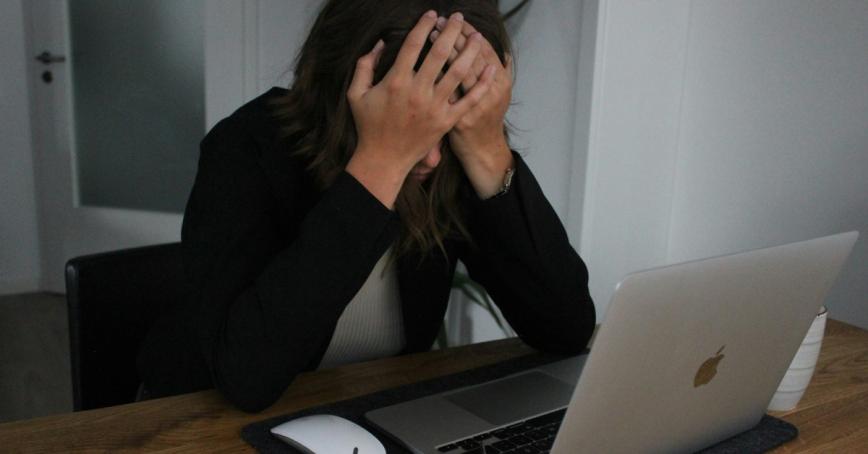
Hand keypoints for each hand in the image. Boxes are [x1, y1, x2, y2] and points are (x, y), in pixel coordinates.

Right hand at [345, 11, 494, 207]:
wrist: (383, 159)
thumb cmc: (369, 126)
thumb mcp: (356, 93)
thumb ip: (365, 65)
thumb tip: (379, 43)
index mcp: (396, 81)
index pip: (413, 45)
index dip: (424, 25)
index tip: (432, 14)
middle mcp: (418, 91)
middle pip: (440, 53)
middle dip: (451, 31)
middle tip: (458, 17)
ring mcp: (435, 107)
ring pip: (458, 73)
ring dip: (470, 51)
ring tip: (477, 36)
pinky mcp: (446, 121)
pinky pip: (469, 100)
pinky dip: (482, 84)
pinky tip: (491, 68)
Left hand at [430, 20, 514, 198]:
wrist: (481, 150)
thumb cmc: (487, 118)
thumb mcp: (501, 94)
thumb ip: (500, 72)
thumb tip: (503, 53)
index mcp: (501, 82)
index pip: (485, 49)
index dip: (470, 33)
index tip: (458, 20)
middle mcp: (490, 93)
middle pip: (470, 56)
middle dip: (454, 35)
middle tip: (440, 21)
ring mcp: (472, 107)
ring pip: (456, 71)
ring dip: (442, 50)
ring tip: (430, 34)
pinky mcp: (454, 119)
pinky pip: (443, 93)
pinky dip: (434, 77)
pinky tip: (423, 62)